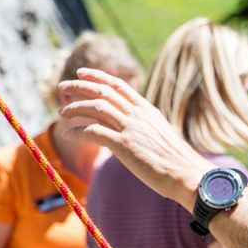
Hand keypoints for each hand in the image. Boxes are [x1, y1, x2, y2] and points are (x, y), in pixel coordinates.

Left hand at [59, 70, 213, 205]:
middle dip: (79, 87)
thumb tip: (133, 128)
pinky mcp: (125, 146)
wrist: (186, 174)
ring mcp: (131, 129)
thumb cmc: (175, 161)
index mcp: (146, 110)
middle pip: (103, 92)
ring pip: (96, 108)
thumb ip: (144, 127)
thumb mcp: (160, 135)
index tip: (82, 74)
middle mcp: (138, 115)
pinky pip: (93, 132)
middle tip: (62, 86)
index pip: (118, 85)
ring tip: (62, 112)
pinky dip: (77, 131)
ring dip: (75, 108)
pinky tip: (67, 134)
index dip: (98, 77)